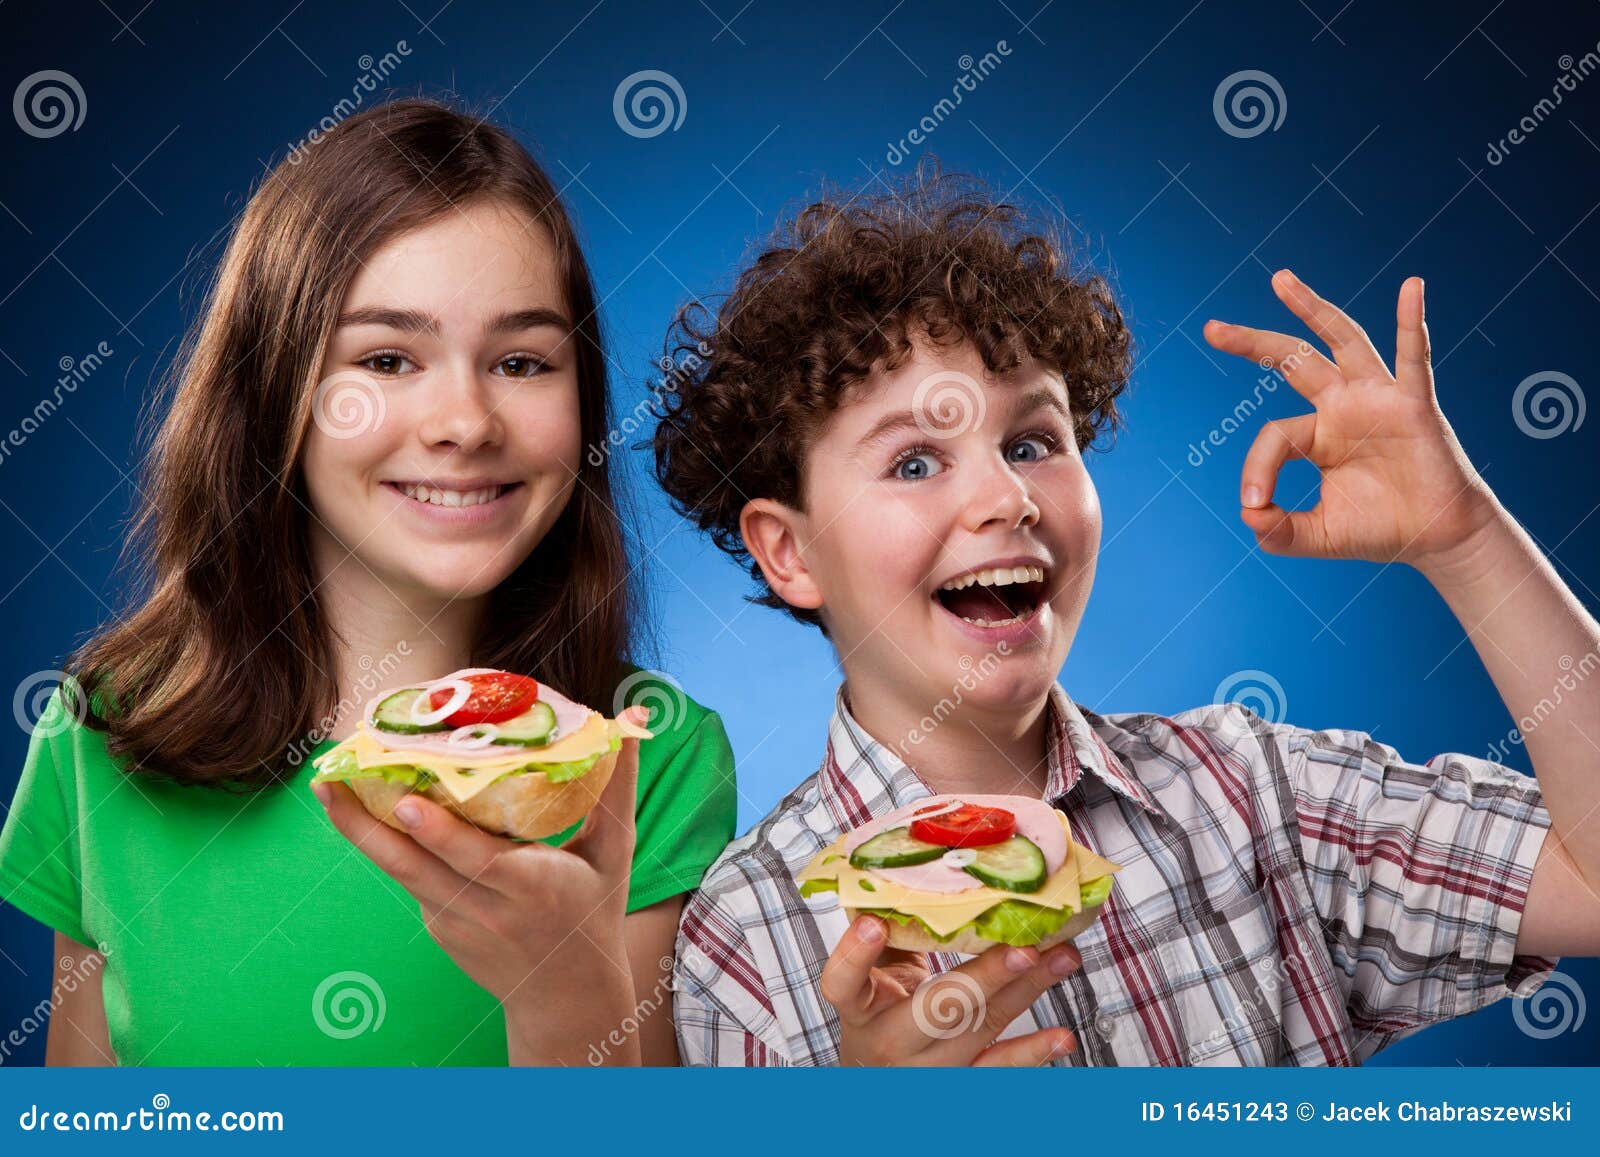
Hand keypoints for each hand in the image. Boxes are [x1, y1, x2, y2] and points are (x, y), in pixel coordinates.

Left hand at [314, 707, 647, 1062]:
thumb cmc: (595, 909)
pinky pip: (410, 877)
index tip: (406, 801)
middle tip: (328, 778)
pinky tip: (367, 805)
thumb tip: (635, 716)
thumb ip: (618, 782)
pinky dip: (389, 842)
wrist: (567, 996)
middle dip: (364, 823)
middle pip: (414, 866)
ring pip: (398, 871)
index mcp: (533, 887)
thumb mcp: (615, 849)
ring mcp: (453, 923)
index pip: (476, 861)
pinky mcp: (437, 927)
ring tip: (327, 784)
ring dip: (357, 829)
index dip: (439, 834)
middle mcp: (486, 910)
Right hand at [819, 915, 1081, 1065]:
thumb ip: (884, 935)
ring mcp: (930, 1068)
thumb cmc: (875, 1016)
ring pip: (981, 1026)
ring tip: (1061, 958)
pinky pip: (999, 1069)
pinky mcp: (962, 1084)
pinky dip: (1034, 1052)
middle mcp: (892, 1042)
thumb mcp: (867, 978)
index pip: (844, 984)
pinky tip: (1062, 1036)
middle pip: (936, 1009)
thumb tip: (907, 872)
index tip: (874, 922)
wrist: (876, 1080)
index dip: (856, 955)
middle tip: (1022, 947)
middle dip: (984, 977)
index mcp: (859, 1010)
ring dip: (1027, 990)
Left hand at [1203, 271, 1499, 573]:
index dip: (1257, 468)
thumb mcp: (1317, 536)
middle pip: (1292, 362)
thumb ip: (1279, 532)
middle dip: (1252, 342)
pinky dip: (1413, 322)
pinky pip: (1415, 357)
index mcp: (1318, 435)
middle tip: (1211, 328)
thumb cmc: (1379, 529)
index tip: (1254, 503)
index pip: (1273, 435)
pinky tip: (1412, 287)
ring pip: (1341, 342)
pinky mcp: (1415, 405)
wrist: (1436, 541)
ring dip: (1312, 309)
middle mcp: (1343, 406)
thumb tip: (1248, 515)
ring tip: (1279, 280)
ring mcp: (1378, 399)